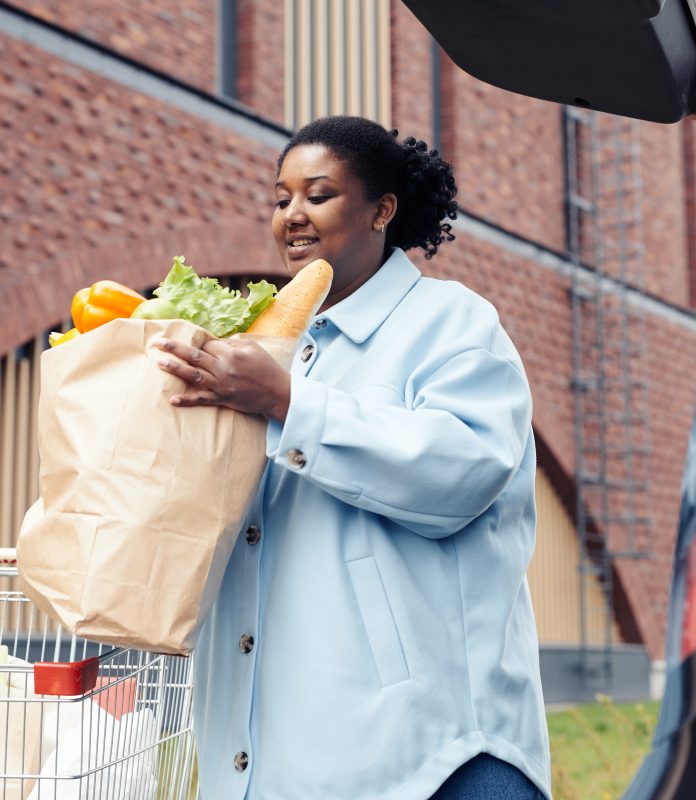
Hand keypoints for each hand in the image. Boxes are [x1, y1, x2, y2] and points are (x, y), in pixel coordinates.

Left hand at [155, 337, 290, 421]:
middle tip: (158, 343)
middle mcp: (224, 368)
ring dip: (175, 369)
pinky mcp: (223, 399)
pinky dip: (187, 400)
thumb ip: (231, 343)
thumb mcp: (252, 348)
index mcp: (231, 353)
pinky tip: (173, 399)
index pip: (207, 343)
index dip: (196, 339)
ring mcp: (222, 385)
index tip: (184, 336)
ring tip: (160, 362)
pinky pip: (202, 399)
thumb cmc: (267, 367)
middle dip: (175, 348)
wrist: (278, 393)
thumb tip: (212, 342)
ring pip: (193, 375)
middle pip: (194, 356)